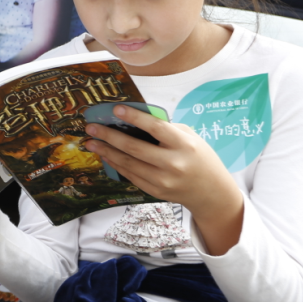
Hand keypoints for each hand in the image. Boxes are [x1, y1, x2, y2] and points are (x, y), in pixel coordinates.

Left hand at [83, 105, 243, 254]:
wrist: (211, 192)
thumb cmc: (199, 157)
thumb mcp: (189, 137)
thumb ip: (165, 128)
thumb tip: (134, 119)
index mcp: (183, 144)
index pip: (155, 128)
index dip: (134, 118)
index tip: (116, 109)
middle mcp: (173, 163)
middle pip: (134, 148)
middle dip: (109, 136)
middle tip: (91, 128)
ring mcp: (163, 180)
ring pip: (128, 163)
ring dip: (106, 152)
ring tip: (91, 142)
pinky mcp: (155, 191)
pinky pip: (130, 175)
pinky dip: (116, 164)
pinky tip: (106, 156)